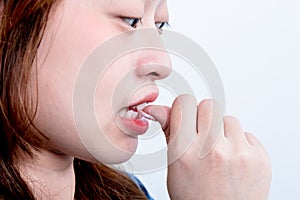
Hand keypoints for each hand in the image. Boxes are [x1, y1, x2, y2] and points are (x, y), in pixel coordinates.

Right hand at [144, 95, 271, 199]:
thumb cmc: (196, 198)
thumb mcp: (174, 167)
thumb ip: (169, 132)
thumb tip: (155, 107)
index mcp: (183, 152)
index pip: (184, 103)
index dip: (184, 109)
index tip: (187, 117)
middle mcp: (210, 150)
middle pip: (209, 106)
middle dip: (205, 118)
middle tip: (204, 137)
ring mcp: (238, 153)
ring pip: (229, 119)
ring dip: (224, 132)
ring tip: (220, 154)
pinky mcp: (259, 158)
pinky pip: (247, 134)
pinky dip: (240, 144)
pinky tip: (234, 162)